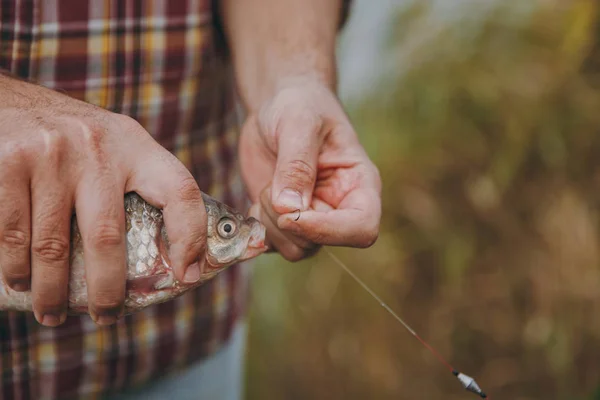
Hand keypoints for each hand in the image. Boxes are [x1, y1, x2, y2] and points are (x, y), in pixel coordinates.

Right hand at [0, 73, 207, 326]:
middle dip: (106, 289)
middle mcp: (97, 147)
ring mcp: (50, 153)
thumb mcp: (114, 147)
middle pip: (107, 237)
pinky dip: (15, 270)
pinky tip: (20, 284)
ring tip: (52, 312)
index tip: (185, 275)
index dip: (191, 237)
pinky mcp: (8, 162)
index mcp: (135, 145)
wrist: (8, 103)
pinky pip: (12, 236)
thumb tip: (171, 255)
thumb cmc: (70, 139)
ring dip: (51, 291)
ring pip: (52, 247)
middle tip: (105, 316)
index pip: (181, 191)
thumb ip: (138, 184)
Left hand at [239, 77, 381, 260]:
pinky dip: (257, 227)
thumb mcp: (298, 122)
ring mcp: (313, 218)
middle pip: (320, 243)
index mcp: (359, 185)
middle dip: (287, 221)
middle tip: (271, 186)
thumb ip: (296, 164)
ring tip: (267, 187)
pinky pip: (272, 244)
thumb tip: (290, 208)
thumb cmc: (300, 105)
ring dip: (270, 224)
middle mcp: (340, 208)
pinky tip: (258, 198)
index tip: (292, 213)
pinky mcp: (286, 222)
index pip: (362, 228)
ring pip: (295, 249)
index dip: (328, 231)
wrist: (278, 106)